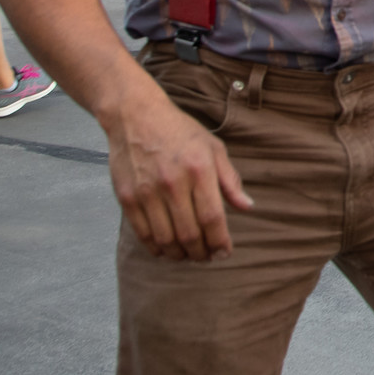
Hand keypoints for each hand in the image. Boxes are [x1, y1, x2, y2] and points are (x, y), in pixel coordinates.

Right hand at [105, 88, 253, 260]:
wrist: (136, 117)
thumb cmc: (180, 132)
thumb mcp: (213, 148)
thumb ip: (230, 180)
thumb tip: (247, 207)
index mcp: (199, 170)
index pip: (213, 218)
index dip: (220, 242)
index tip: (224, 253)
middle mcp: (173, 183)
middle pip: (189, 234)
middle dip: (201, 253)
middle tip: (207, 257)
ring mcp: (147, 192)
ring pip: (166, 239)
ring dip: (179, 255)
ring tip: (188, 255)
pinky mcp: (127, 197)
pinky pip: (143, 233)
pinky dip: (156, 248)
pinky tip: (165, 249)